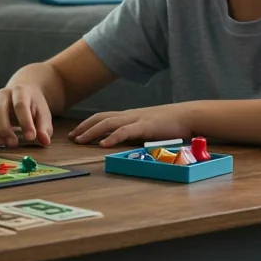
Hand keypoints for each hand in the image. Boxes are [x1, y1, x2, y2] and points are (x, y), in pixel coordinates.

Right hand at [0, 84, 53, 147]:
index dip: (25, 122)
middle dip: (5, 129)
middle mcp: (3, 94)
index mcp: (20, 91)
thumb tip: (45, 141)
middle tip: (14, 144)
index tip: (31, 138)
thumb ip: (44, 127)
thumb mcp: (43, 114)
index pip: (20, 105)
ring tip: (4, 142)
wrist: (21, 93)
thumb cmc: (33, 106)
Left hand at [71, 104, 194, 146]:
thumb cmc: (170, 122)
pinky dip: (112, 137)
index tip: (76, 133)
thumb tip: (123, 141)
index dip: (88, 124)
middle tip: (71, 137)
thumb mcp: (148, 126)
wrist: (188, 115)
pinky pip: (125, 131)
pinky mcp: (145, 127)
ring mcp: (137, 120)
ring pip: (108, 123)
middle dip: (84, 127)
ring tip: (80, 140)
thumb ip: (135, 131)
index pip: (103, 117)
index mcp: (129, 115)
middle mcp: (129, 115)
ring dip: (92, 132)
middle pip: (100, 118)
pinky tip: (103, 144)